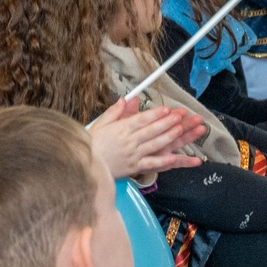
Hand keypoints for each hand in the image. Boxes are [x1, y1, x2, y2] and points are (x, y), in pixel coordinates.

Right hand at [89, 98, 205, 179]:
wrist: (85, 166)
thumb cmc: (91, 144)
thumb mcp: (100, 123)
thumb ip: (114, 111)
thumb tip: (125, 99)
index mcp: (120, 129)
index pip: (141, 119)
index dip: (155, 114)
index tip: (166, 109)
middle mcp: (129, 141)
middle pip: (151, 130)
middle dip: (167, 122)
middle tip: (180, 116)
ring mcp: (133, 155)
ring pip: (155, 144)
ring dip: (169, 137)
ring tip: (181, 130)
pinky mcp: (135, 167)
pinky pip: (152, 164)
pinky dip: (164, 161)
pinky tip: (175, 157)